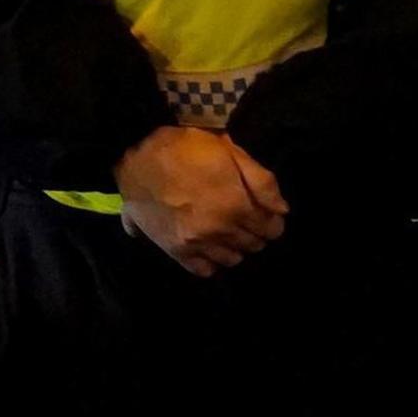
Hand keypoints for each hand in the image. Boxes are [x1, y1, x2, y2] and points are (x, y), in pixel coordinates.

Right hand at [113, 124, 287, 276]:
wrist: (135, 152)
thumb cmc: (186, 146)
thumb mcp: (229, 150)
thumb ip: (261, 181)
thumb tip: (281, 210)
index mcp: (236, 206)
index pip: (272, 229)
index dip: (272, 220)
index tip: (266, 213)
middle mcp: (218, 231)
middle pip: (253, 245)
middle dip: (255, 232)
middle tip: (246, 218)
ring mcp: (195, 243)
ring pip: (232, 260)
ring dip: (235, 247)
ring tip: (227, 231)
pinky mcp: (175, 250)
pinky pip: (204, 270)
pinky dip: (212, 262)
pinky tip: (209, 246)